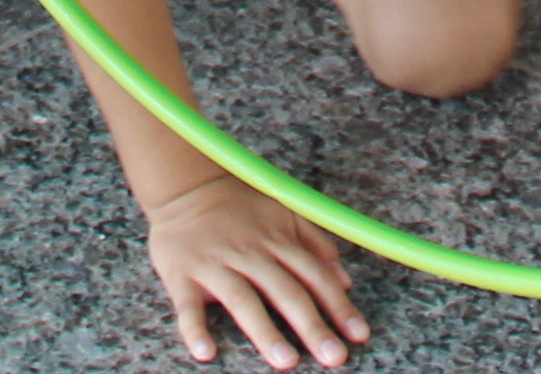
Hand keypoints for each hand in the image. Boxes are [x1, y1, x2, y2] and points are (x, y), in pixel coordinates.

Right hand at [141, 179, 365, 366]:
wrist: (186, 184)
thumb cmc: (239, 206)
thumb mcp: (283, 213)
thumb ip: (315, 243)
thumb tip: (344, 281)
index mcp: (277, 239)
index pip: (315, 276)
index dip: (339, 306)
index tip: (358, 334)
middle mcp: (250, 253)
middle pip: (286, 292)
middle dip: (312, 326)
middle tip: (334, 357)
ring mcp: (215, 264)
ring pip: (243, 300)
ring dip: (265, 331)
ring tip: (286, 361)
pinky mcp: (181, 274)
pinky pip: (188, 306)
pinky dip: (195, 329)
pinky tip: (206, 352)